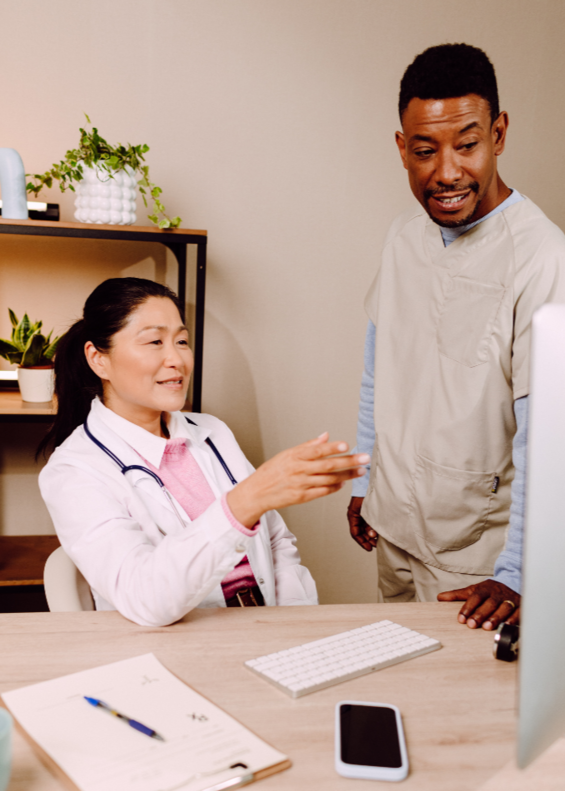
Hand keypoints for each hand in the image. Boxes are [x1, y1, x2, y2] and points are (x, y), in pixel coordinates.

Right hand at [227, 433, 369, 526]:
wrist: (256, 493)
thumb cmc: (271, 472)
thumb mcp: (286, 454)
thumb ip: (308, 446)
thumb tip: (325, 436)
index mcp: (294, 456)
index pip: (317, 450)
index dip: (332, 448)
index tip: (347, 445)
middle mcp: (298, 470)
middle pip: (327, 466)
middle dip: (348, 462)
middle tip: (364, 459)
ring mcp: (300, 485)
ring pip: (328, 480)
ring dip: (346, 475)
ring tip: (360, 471)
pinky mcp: (301, 497)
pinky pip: (322, 492)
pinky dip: (334, 488)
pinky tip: (343, 483)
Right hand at [347, 496, 377, 551]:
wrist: (370, 480)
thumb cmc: (367, 491)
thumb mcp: (368, 509)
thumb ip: (370, 523)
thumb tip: (372, 535)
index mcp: (352, 515)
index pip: (355, 533)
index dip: (362, 542)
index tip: (369, 548)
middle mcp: (356, 515)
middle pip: (360, 532)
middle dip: (367, 540)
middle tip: (375, 545)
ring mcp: (361, 513)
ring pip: (365, 528)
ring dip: (371, 535)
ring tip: (378, 540)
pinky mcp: (368, 511)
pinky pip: (369, 523)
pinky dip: (373, 528)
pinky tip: (379, 532)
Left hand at [437, 580, 520, 630]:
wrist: (513, 582)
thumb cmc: (490, 590)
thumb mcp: (473, 590)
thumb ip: (457, 595)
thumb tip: (440, 597)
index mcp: (485, 589)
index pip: (475, 597)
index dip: (468, 607)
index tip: (461, 619)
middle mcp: (498, 593)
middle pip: (489, 603)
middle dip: (480, 614)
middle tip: (472, 625)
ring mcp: (510, 599)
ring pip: (504, 607)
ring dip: (496, 617)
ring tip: (487, 627)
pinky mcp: (521, 605)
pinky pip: (519, 612)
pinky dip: (514, 619)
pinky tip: (507, 626)